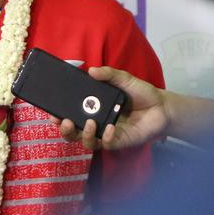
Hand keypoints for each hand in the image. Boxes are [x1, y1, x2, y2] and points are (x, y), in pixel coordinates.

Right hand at [52, 66, 169, 151]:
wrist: (161, 106)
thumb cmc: (140, 93)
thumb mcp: (123, 78)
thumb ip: (108, 74)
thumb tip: (91, 70)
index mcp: (93, 108)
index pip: (70, 115)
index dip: (59, 116)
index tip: (52, 113)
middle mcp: (96, 123)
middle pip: (73, 133)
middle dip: (65, 130)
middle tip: (65, 121)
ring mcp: (106, 134)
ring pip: (87, 142)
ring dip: (84, 135)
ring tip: (89, 123)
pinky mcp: (119, 141)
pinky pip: (107, 144)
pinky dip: (106, 137)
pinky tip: (110, 128)